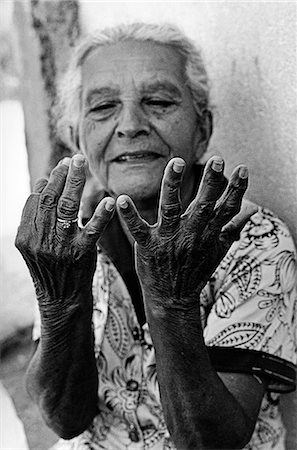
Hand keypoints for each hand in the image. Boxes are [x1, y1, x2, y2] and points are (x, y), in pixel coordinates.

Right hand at [15, 155, 114, 315]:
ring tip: (81, 163)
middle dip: (61, 175)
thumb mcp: (35, 244)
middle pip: (49, 199)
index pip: (36, 200)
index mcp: (26, 235)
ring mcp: (60, 247)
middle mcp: (40, 239)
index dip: (48, 181)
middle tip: (73, 159)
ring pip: (66, 207)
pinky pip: (92, 230)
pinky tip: (109, 201)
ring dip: (74, 183)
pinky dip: (101, 215)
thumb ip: (35, 215)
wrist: (62, 300)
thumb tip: (40, 181)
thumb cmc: (50, 267)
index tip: (60, 167)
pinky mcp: (81, 254)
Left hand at [117, 156, 256, 313]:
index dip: (236, 190)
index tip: (243, 169)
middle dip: (211, 183)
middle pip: (203, 207)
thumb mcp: (218, 251)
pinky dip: (129, 215)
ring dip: (173, 186)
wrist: (172, 300)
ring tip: (176, 163)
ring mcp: (168, 240)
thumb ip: (233, 227)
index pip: (226, 210)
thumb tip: (253, 209)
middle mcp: (190, 235)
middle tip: (217, 160)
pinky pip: (137, 229)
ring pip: (171, 210)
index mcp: (208, 235)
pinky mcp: (147, 246)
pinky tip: (120, 199)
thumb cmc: (195, 271)